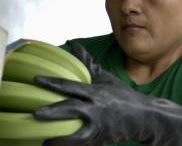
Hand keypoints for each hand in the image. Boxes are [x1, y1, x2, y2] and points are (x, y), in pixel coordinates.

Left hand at [33, 43, 181, 145]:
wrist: (146, 116)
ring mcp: (100, 125)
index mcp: (96, 92)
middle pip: (72, 109)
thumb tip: (75, 46)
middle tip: (35, 114)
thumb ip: (88, 65)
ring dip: (60, 139)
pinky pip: (84, 145)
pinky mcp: (102, 139)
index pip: (71, 85)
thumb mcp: (106, 79)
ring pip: (77, 134)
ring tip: (43, 143)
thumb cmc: (123, 97)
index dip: (53, 82)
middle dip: (53, 112)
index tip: (36, 80)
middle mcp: (97, 108)